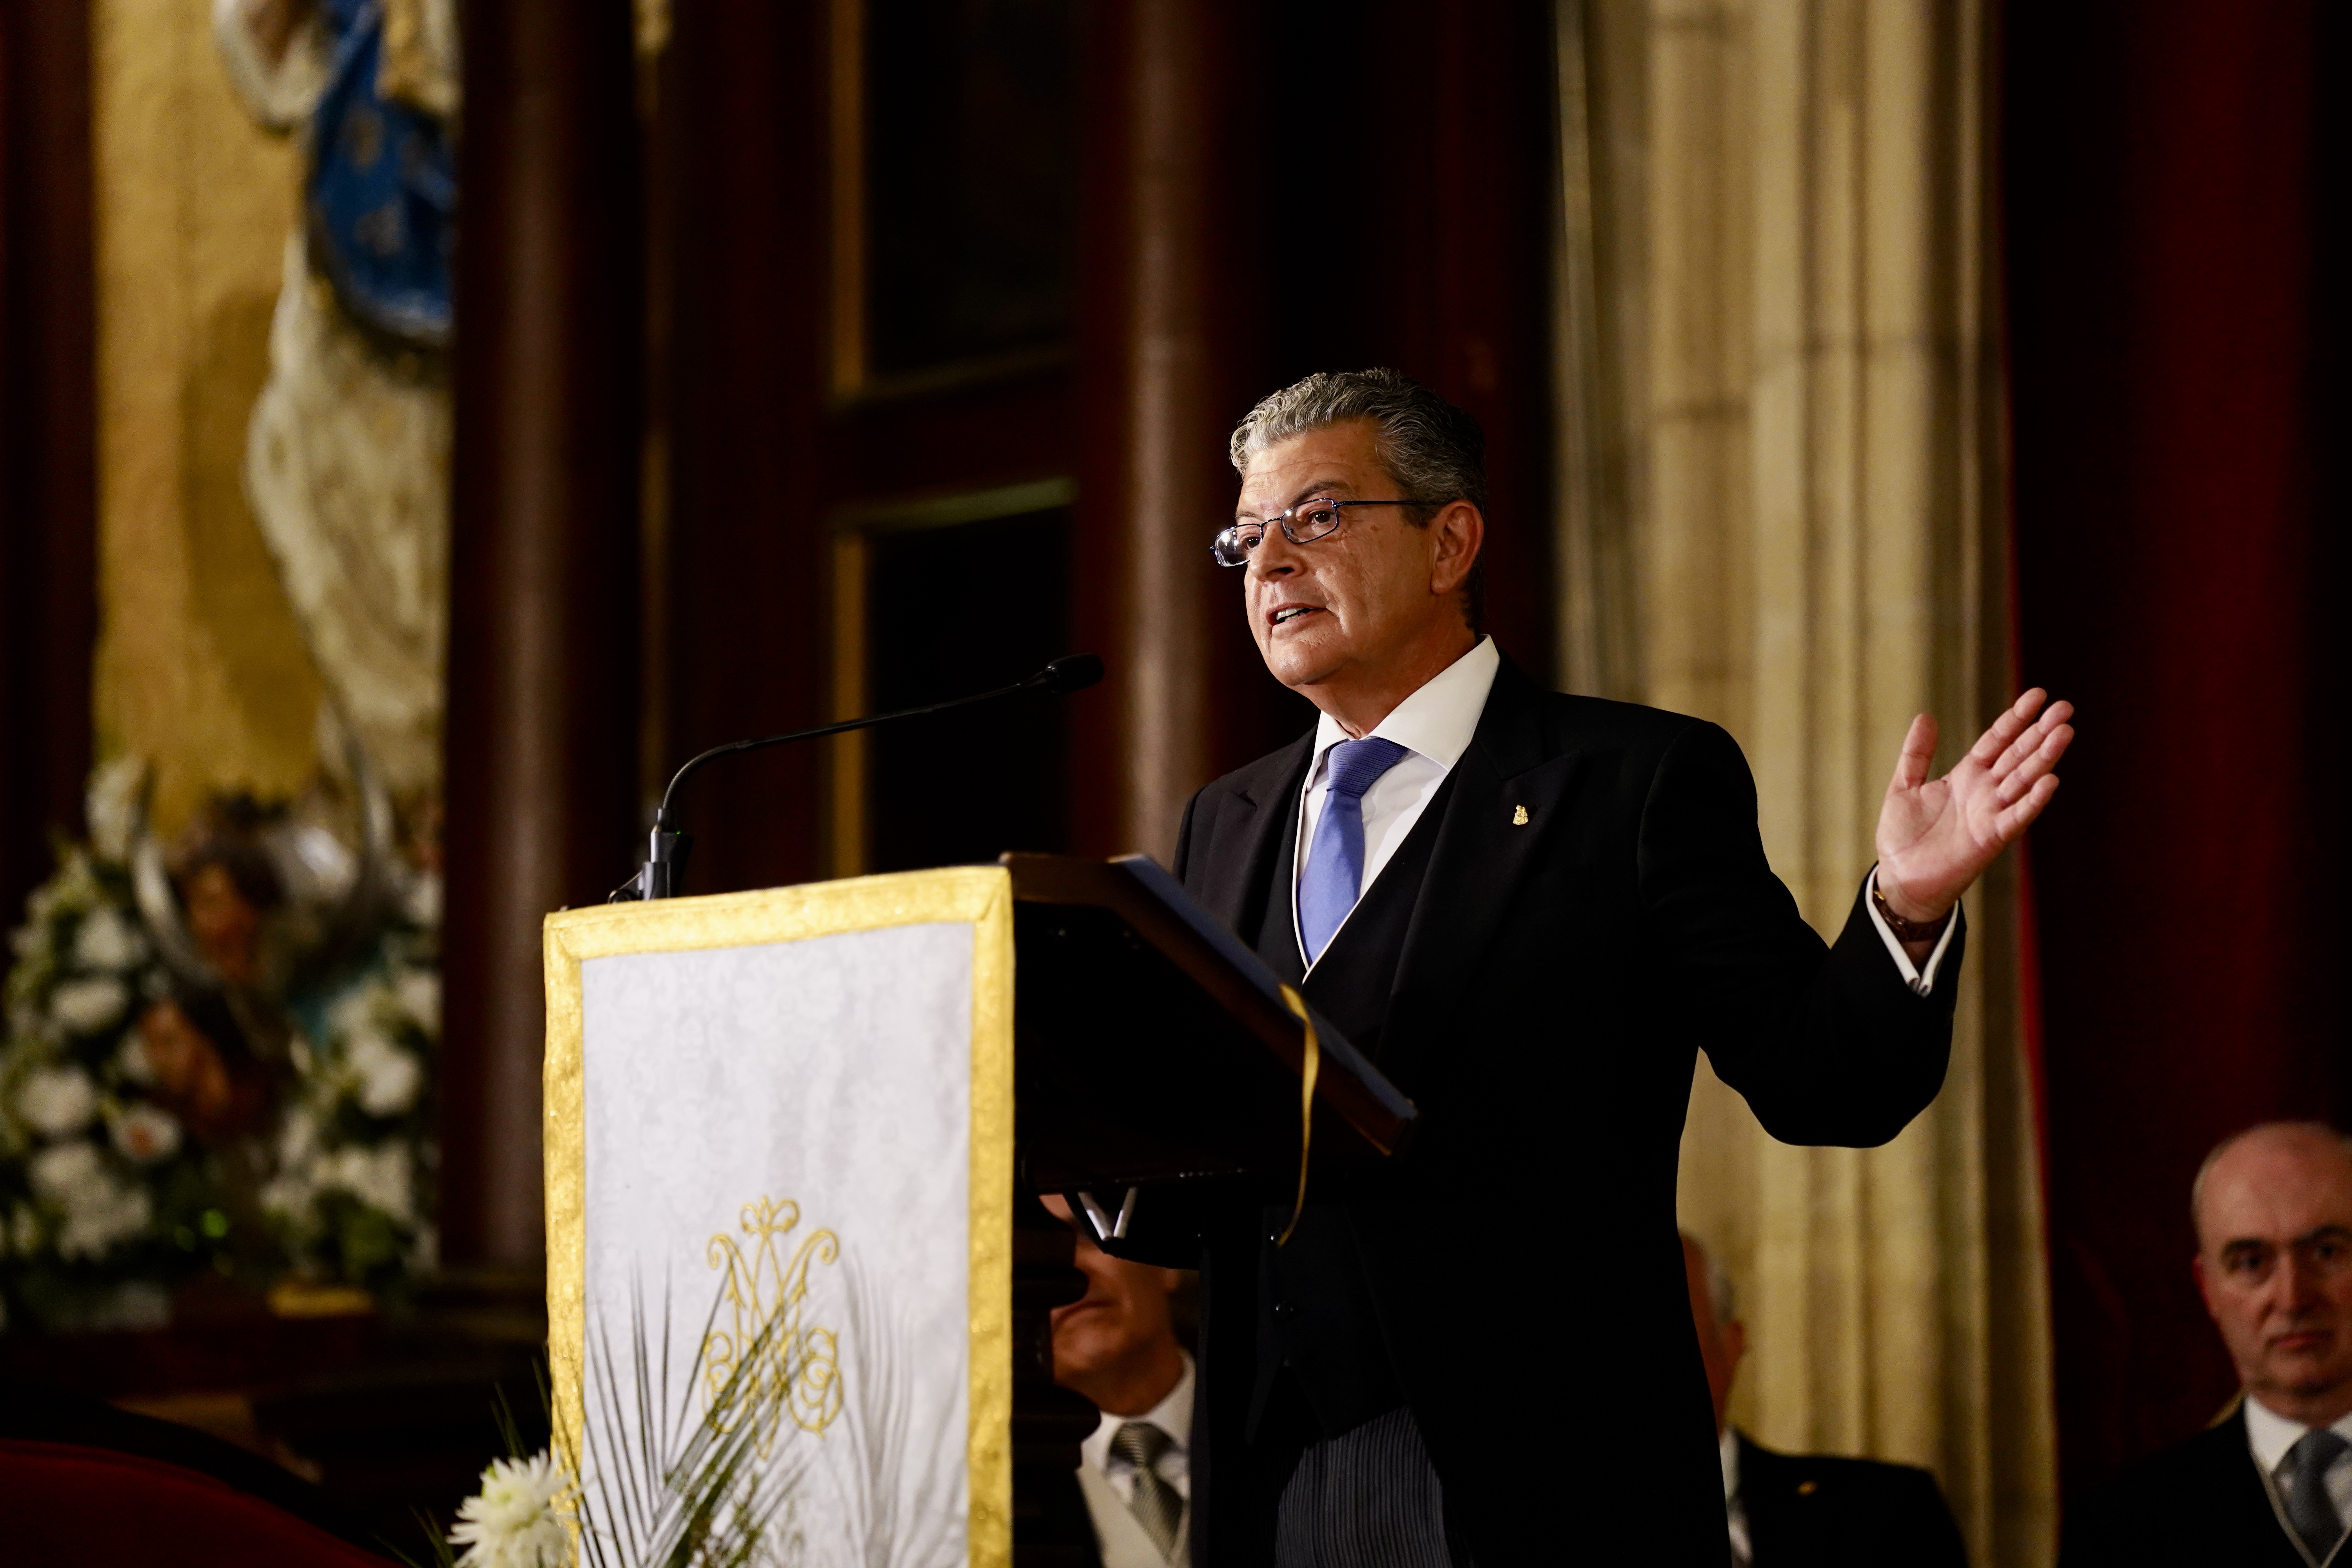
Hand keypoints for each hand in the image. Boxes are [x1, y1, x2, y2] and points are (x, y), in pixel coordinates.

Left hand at [1875, 689, 2073, 921]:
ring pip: (2023, 779)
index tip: (2038, 695)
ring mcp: (1990, 813)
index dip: (2016, 718)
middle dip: (2040, 731)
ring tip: (2064, 731)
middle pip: (2018, 755)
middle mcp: (1985, 791)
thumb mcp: (1904, 786)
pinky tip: (2051, 780)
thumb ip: (1917, 754)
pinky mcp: (1990, 837)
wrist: (1900, 877)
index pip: (1998, 740)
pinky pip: (2016, 816)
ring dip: (2044, 757)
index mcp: (1967, 775)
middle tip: (2064, 707)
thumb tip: (1926, 716)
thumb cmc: (1904, 835)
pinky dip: (2033, 800)